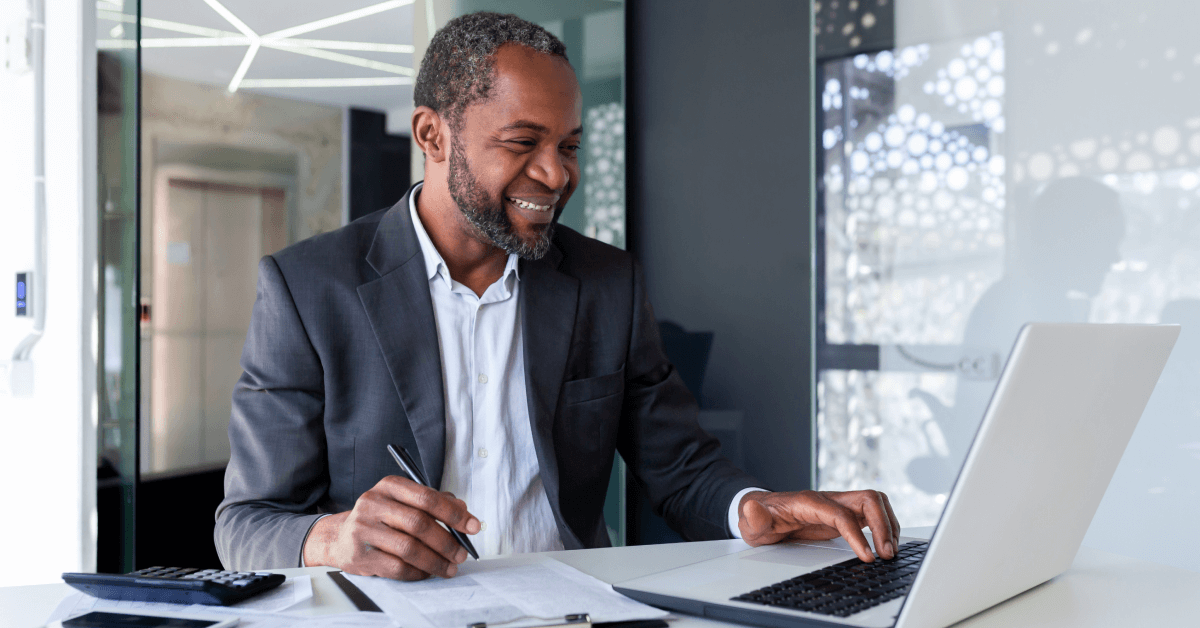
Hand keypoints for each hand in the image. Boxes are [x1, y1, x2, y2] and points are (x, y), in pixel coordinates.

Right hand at [302, 475, 480, 579]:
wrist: (339, 537)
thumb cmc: (380, 518)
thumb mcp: (403, 501)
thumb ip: (432, 502)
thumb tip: (463, 509)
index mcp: (389, 486)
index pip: (427, 498)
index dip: (454, 514)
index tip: (473, 526)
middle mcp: (373, 504)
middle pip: (419, 523)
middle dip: (447, 541)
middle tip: (462, 553)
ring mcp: (363, 529)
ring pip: (409, 548)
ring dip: (435, 561)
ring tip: (450, 567)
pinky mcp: (359, 555)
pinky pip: (396, 567)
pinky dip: (418, 572)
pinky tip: (428, 572)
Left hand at [738, 490, 900, 561]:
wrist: (763, 513)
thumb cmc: (762, 517)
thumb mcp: (752, 521)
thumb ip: (754, 517)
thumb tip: (751, 508)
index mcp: (809, 502)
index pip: (841, 514)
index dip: (857, 534)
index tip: (867, 556)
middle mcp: (828, 499)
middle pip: (867, 499)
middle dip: (883, 525)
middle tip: (886, 554)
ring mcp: (838, 505)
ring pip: (874, 503)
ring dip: (888, 525)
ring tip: (890, 552)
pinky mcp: (843, 514)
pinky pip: (872, 514)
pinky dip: (884, 527)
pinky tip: (885, 545)